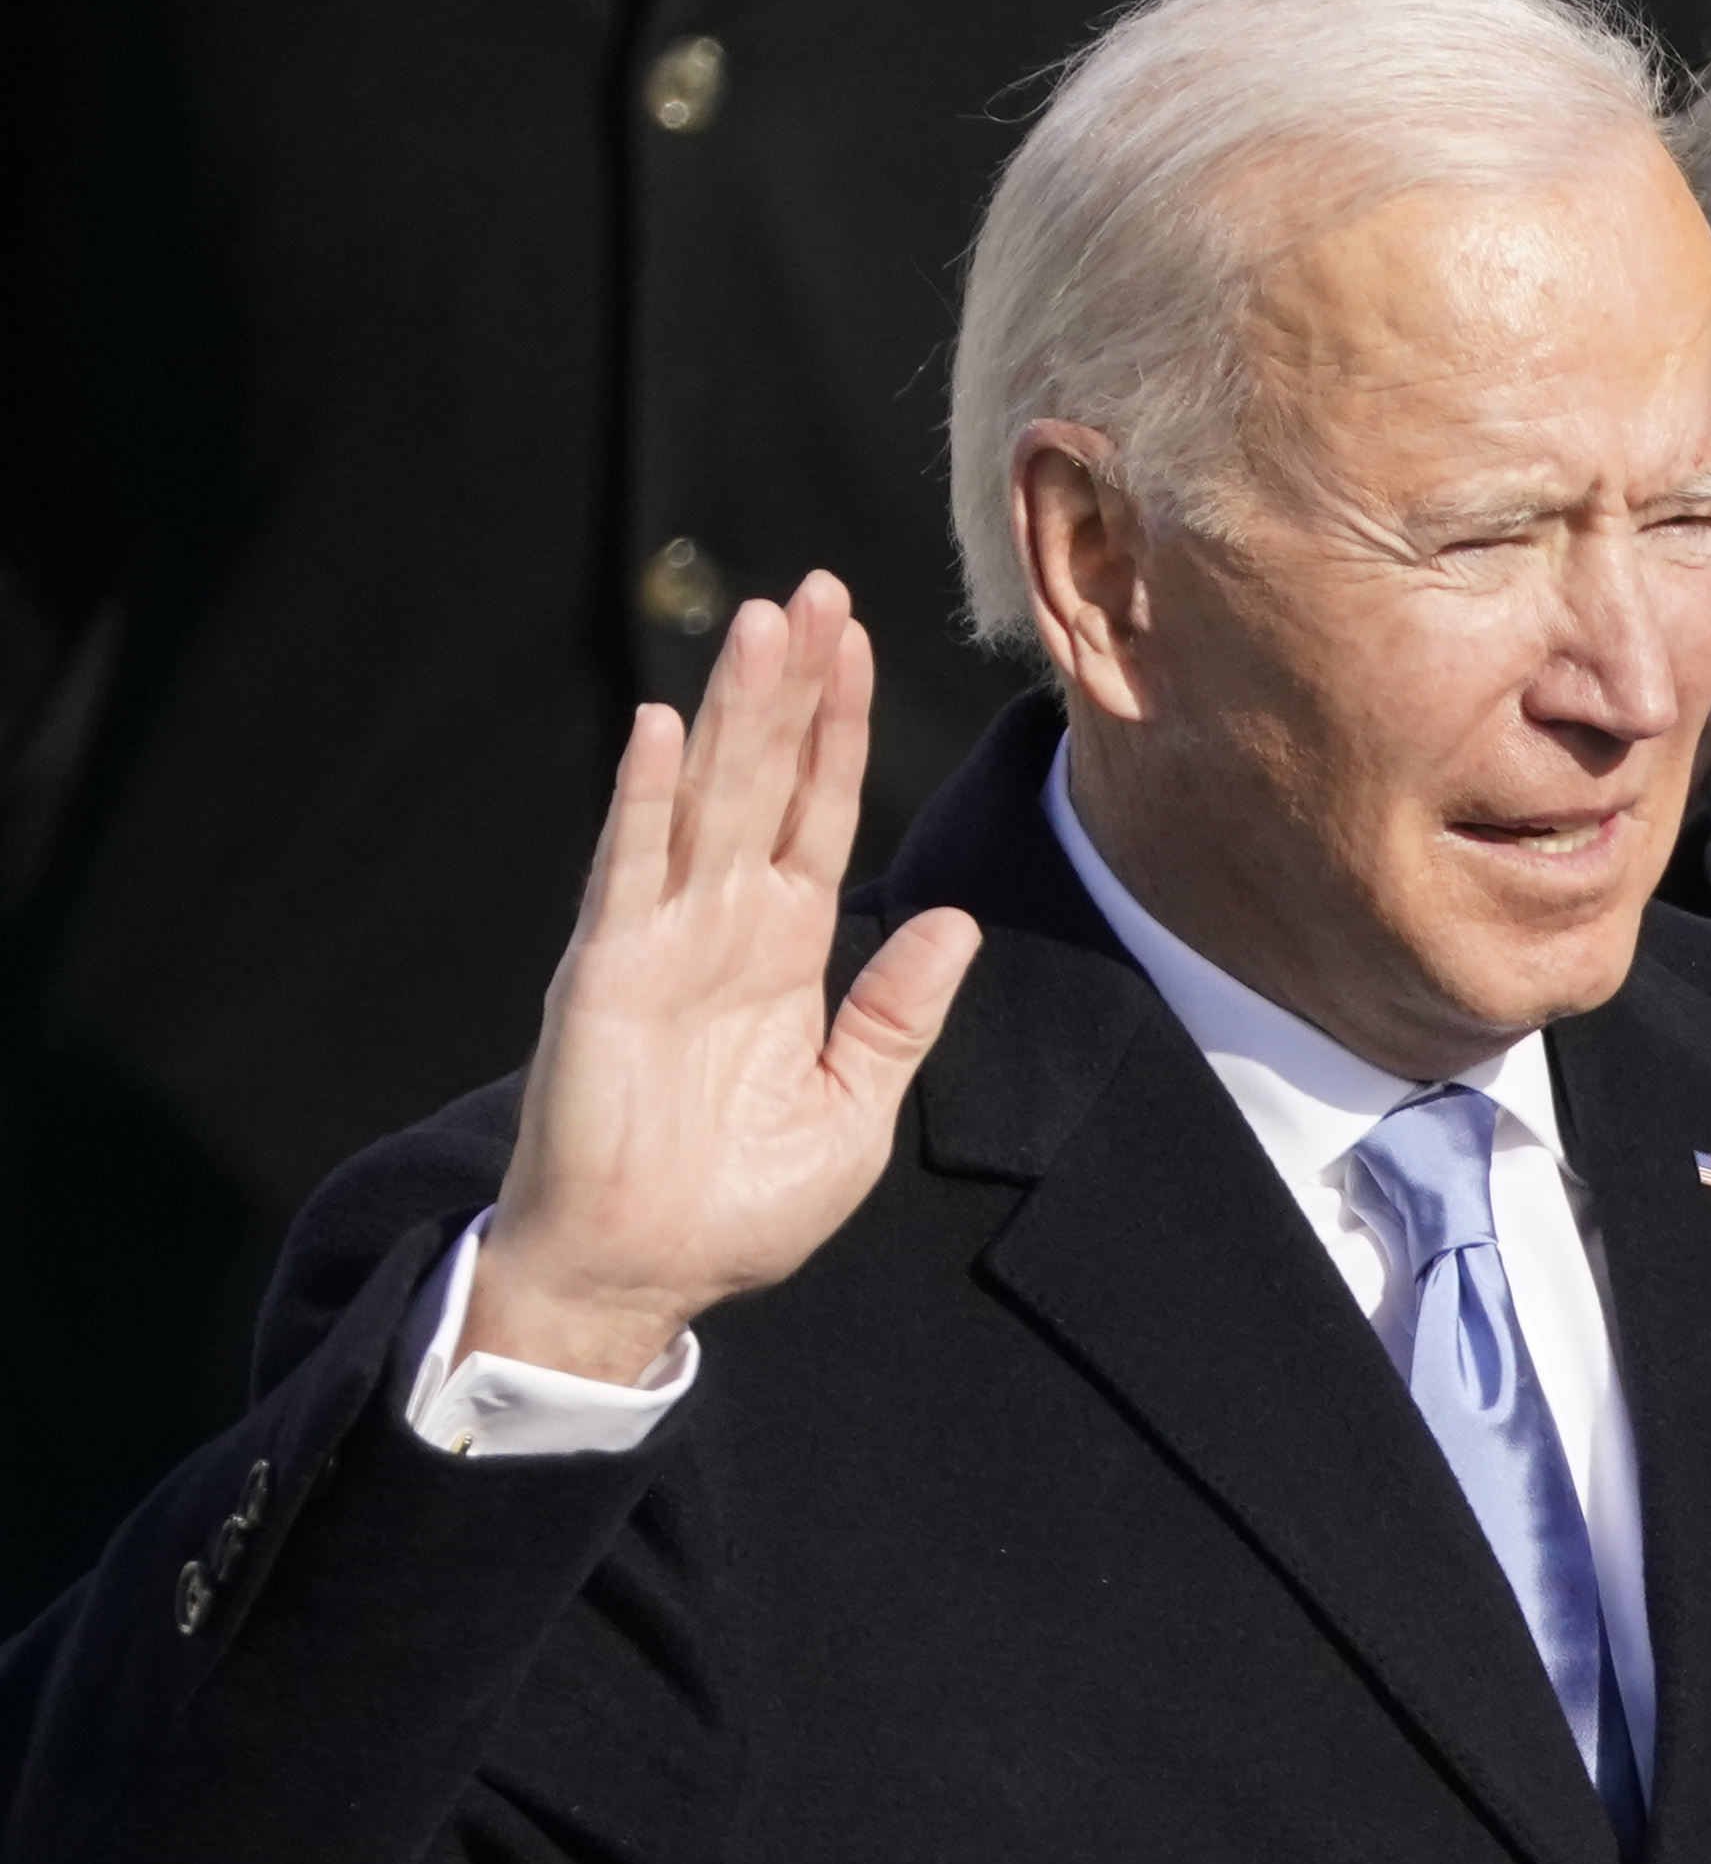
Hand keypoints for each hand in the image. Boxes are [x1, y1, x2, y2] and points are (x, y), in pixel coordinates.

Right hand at [468, 573, 981, 1382]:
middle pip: (767, 779)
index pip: (819, 812)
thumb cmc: (738, 1206)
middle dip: (795, 687)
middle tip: (821, 588)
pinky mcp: (606, 974)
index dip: (840, 729)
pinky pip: (629, 872)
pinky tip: (666, 728)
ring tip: (765, 621)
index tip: (861, 640)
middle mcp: (722, 927)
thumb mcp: (855, 1109)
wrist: (646, 1274)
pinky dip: (647, 800)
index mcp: (784, 952)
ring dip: (734, 712)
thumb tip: (950, 921)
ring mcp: (660, 941)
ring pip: (707, 800)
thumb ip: (898, 1014)